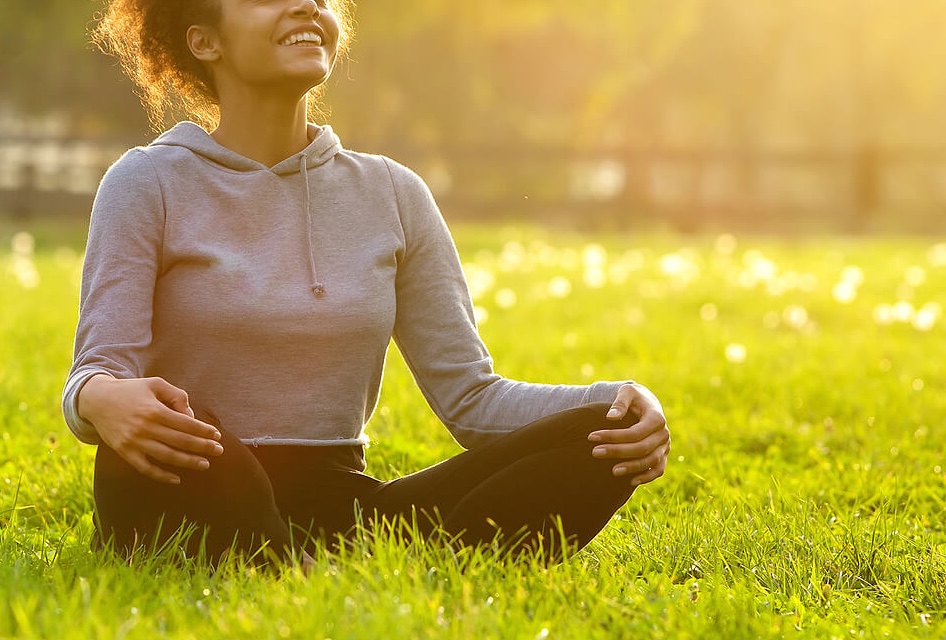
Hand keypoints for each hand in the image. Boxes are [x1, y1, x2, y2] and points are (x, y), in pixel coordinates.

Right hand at [78, 374, 223, 484]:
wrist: (97, 400)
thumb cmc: (132, 390)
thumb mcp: (155, 384)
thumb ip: (177, 396)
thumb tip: (190, 416)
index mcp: (155, 410)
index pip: (186, 424)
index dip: (204, 431)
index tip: (217, 435)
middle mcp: (145, 428)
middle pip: (180, 441)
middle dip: (203, 447)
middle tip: (219, 451)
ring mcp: (134, 442)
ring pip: (167, 456)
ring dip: (188, 462)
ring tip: (205, 465)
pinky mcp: (124, 452)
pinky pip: (145, 468)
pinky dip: (161, 476)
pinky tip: (177, 479)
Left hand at [588, 383, 669, 485]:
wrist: (646, 404)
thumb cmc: (633, 397)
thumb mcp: (627, 392)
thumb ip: (620, 402)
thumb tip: (611, 417)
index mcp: (656, 417)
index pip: (635, 432)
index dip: (613, 436)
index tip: (591, 437)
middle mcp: (663, 433)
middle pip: (641, 448)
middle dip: (617, 451)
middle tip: (595, 452)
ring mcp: (665, 446)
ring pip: (650, 461)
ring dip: (632, 467)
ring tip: (612, 471)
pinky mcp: (663, 455)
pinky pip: (658, 470)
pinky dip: (647, 477)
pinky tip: (631, 481)